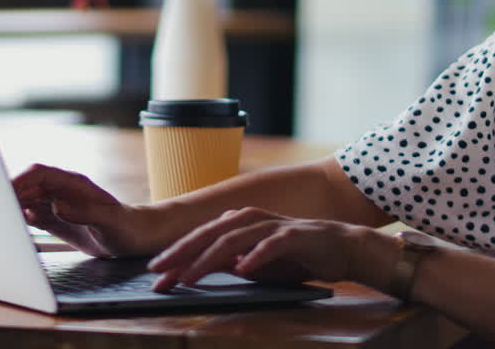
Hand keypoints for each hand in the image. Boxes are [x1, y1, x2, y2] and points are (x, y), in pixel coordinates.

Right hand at [11, 163, 153, 257]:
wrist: (136, 238)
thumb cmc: (128, 227)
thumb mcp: (110, 221)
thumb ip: (85, 212)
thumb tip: (56, 206)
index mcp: (74, 185)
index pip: (39, 174)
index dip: (20, 180)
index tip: (4, 192)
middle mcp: (62, 192)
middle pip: (27, 186)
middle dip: (9, 195)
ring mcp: (58, 206)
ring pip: (26, 201)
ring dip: (11, 208)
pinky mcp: (57, 221)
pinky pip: (32, 217)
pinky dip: (20, 221)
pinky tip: (12, 229)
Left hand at [146, 207, 386, 291]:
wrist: (341, 248)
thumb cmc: (296, 256)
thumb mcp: (256, 263)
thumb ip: (230, 261)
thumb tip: (196, 269)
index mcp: (239, 223)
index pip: (201, 239)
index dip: (175, 255)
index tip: (153, 274)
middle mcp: (251, 219)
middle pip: (209, 234)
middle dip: (180, 253)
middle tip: (157, 272)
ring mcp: (272, 225)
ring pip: (234, 238)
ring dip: (209, 258)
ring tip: (189, 276)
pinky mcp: (295, 235)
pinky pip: (272, 244)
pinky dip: (256, 256)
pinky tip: (242, 270)